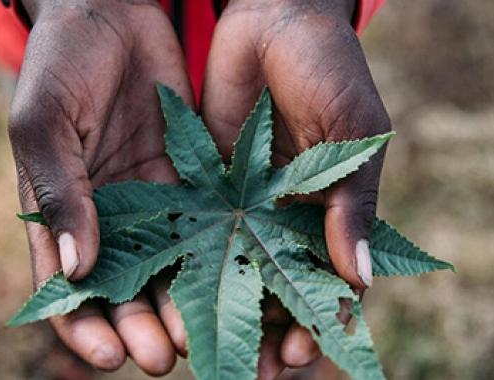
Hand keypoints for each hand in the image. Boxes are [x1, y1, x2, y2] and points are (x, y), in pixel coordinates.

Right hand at [8, 0, 192, 374]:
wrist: (112, 14)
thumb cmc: (60, 63)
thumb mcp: (45, 124)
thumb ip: (59, 193)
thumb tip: (74, 268)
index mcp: (60, 212)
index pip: (66, 288)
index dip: (83, 326)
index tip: (108, 356)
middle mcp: (108, 217)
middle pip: (123, 290)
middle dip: (141, 328)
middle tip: (165, 356)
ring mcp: (153, 202)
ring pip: (168, 268)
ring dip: (180, 305)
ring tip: (200, 334)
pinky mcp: (191, 180)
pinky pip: (205, 228)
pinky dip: (216, 259)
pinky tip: (234, 281)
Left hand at [202, 0, 389, 375]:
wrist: (271, 18)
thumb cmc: (327, 68)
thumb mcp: (353, 131)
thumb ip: (353, 201)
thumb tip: (360, 278)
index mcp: (325, 212)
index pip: (323, 283)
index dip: (314, 323)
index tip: (295, 358)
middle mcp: (280, 217)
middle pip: (273, 288)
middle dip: (262, 331)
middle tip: (248, 374)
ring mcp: (239, 204)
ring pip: (228, 270)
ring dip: (217, 310)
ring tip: (196, 349)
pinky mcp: (200, 184)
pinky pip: (189, 231)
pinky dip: (180, 265)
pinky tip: (165, 296)